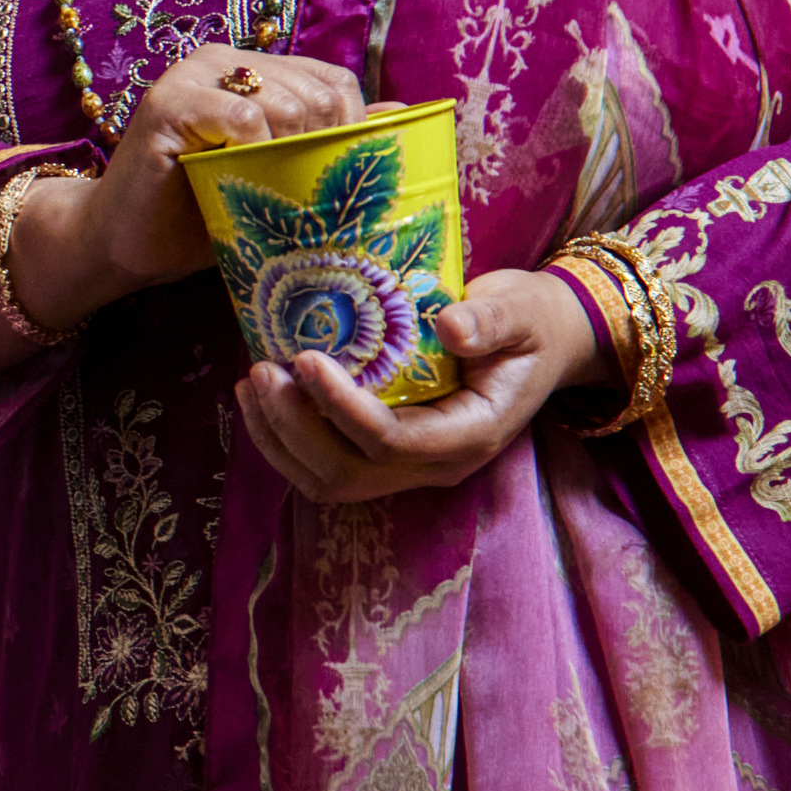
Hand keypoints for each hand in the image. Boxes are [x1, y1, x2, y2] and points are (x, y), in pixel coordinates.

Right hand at [1, 47, 372, 330]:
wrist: (123, 244)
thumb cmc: (199, 215)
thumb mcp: (276, 179)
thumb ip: (329, 143)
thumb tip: (401, 113)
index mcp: (253, 71)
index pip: (334, 81)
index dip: (350, 129)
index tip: (339, 178)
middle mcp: (223, 62)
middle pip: (317, 92)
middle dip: (323, 148)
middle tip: (302, 195)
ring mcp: (190, 76)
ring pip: (284, 102)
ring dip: (289, 155)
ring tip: (267, 190)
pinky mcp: (165, 103)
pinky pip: (239, 115)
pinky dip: (252, 149)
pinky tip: (235, 174)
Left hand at [233, 267, 606, 503]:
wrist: (539, 342)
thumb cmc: (528, 323)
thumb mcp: (522, 311)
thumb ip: (493, 319)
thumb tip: (450, 324)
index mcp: (471, 435)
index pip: (392, 442)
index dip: (342, 407)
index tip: (306, 358)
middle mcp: (435, 464)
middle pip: (347, 472)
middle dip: (295, 427)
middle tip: (262, 370)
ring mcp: (408, 466)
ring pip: (327, 480)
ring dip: (279, 439)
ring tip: (251, 383)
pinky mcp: (384, 455)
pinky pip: (324, 466)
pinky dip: (283, 440)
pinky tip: (261, 398)